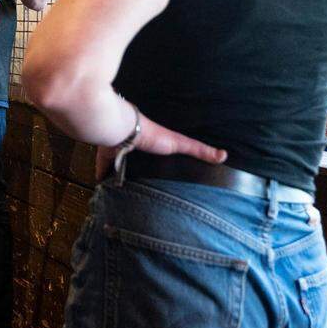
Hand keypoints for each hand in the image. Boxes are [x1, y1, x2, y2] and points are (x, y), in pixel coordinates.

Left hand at [94, 108, 226, 181]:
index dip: (156, 165)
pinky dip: (103, 181)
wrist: (120, 130)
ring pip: (118, 169)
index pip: (154, 156)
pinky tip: (105, 193)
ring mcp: (117, 153)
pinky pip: (102, 172)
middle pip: (135, 164)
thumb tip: (224, 155)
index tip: (160, 178)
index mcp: (149, 143)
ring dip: (120, 179)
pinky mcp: (104, 159)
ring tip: (125, 197)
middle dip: (137, 175)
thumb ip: (198, 149)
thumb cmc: (151, 134)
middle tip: (142, 192)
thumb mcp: (178, 143)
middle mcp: (133, 148)